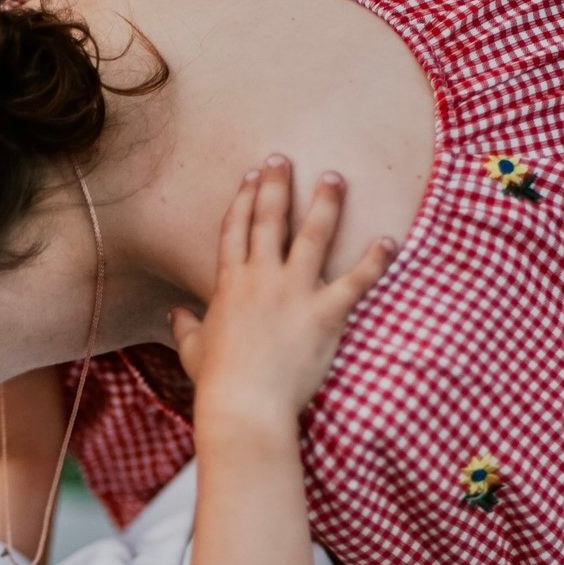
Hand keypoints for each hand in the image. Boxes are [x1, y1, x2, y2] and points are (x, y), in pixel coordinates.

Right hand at [171, 158, 393, 437]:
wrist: (244, 405)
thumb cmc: (217, 382)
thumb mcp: (193, 350)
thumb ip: (186, 327)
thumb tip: (175, 315)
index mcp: (229, 284)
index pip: (236, 229)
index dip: (244, 199)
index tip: (252, 176)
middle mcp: (261, 278)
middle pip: (270, 220)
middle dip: (277, 185)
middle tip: (284, 158)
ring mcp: (294, 292)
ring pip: (313, 235)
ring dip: (325, 203)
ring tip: (334, 178)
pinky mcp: (324, 313)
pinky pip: (356, 281)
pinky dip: (375, 260)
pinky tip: (388, 241)